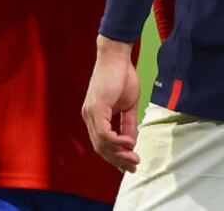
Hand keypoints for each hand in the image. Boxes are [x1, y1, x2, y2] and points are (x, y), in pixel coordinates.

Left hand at [82, 35, 140, 171]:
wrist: (117, 56)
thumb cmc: (122, 76)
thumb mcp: (128, 105)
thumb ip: (128, 124)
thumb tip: (131, 142)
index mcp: (95, 116)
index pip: (102, 143)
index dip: (115, 157)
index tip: (130, 164)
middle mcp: (89, 116)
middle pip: (101, 147)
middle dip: (118, 160)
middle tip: (134, 168)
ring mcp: (90, 112)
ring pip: (102, 143)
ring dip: (119, 154)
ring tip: (134, 159)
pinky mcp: (96, 107)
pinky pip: (104, 132)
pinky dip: (116, 141)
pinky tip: (129, 143)